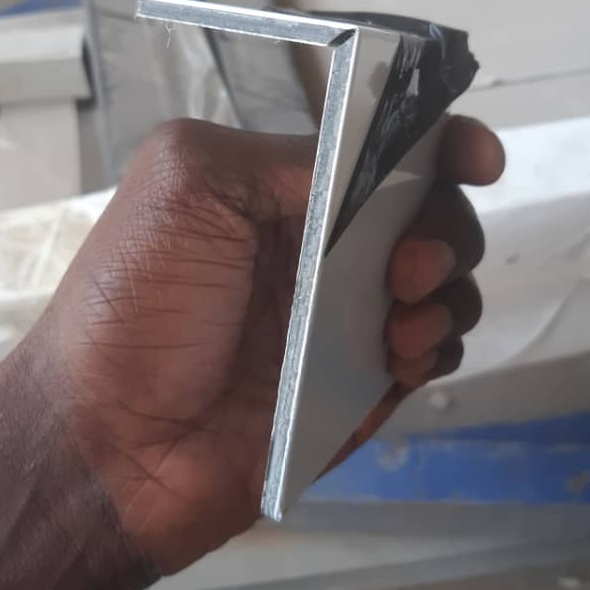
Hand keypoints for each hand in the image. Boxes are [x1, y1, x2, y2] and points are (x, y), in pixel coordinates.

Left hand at [32, 117, 502, 572]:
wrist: (113, 442)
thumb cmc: (133, 305)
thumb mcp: (189, 184)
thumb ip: (286, 157)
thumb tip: (376, 165)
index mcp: (282, 193)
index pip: (381, 153)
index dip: (439, 146)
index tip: (476, 159)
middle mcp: (321, 249)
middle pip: (428, 216)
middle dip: (444, 226)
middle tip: (409, 264)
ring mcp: (344, 320)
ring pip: (444, 286)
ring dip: (447, 293)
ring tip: (400, 319)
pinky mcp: (360, 387)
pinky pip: (433, 355)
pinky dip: (435, 348)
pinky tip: (397, 358)